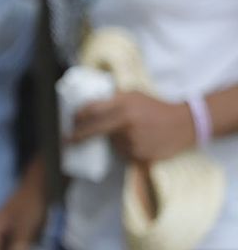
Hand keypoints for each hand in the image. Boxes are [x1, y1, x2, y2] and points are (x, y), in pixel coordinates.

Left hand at [73, 91, 195, 162]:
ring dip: (112, 140)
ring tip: (130, 132)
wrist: (185, 124)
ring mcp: (134, 140)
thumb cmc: (155, 107)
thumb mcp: (133, 95)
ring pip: (111, 143)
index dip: (77, 117)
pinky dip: (125, 148)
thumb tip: (85, 104)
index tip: (69, 121)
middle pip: (94, 130)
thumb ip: (112, 98)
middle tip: (65, 140)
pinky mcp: (141, 155)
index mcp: (124, 104)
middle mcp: (127, 123)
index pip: (92, 110)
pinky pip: (124, 153)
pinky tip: (138, 141)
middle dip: (77, 136)